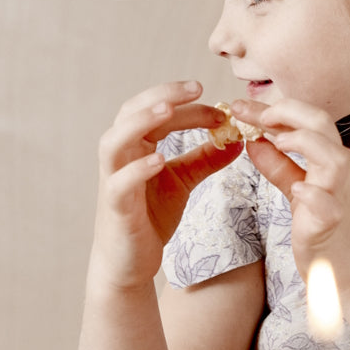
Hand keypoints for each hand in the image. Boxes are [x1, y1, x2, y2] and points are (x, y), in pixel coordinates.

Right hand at [90, 81, 242, 291]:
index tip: (222, 107)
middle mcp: (120, 156)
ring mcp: (113, 180)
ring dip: (140, 123)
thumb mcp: (182, 182)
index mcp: (137, 146)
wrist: (130, 261)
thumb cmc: (150, 217)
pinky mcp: (115, 208)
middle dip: (163, 96)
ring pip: (116, 141)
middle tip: (196, 88)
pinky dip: (137, 169)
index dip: (189, 106)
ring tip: (167, 111)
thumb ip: (205, 159)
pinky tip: (158, 160)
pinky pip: (120, 183)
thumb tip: (236, 139)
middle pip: (132, 113)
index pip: (159, 112)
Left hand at [232, 97, 349, 295]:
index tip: (240, 106)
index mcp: (334, 160)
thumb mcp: (303, 193)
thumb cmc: (334, 234)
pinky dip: (311, 193)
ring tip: (274, 141)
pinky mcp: (333, 222)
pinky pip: (326, 202)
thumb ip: (281, 168)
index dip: (273, 110)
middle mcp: (343, 171)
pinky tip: (297, 191)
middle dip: (284, 111)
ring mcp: (341, 196)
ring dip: (301, 142)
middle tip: (251, 114)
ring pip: (330, 155)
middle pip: (320, 123)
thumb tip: (255, 142)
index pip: (306, 121)